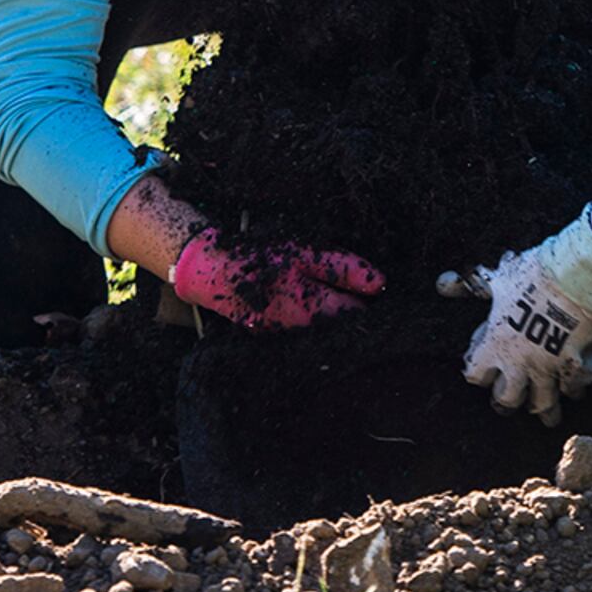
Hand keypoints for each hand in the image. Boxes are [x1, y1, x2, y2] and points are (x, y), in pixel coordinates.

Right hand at [173, 229, 384, 330]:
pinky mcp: (269, 334)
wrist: (211, 270)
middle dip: (348, 307)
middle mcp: (301, 332)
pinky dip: (304, 315)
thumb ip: (344, 269)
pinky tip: (297, 297)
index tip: (368, 287)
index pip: (357, 315)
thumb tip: (380, 284)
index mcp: (314, 311)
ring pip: (320, 328)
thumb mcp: (306, 254)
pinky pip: (299, 328)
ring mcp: (283, 337)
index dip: (366, 299)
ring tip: (319, 288)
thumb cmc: (260, 258)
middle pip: (340, 325)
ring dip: (326, 312)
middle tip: (345, 284)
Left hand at [438, 249, 591, 424]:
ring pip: (543, 404)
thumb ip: (468, 286)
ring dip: (545, 409)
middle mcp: (520, 364)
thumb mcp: (497, 279)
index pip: (476, 374)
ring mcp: (549, 369)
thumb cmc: (533, 276)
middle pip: (507, 399)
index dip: (478, 372)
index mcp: (496, 346)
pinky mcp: (576, 366)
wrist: (576, 278)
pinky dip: (576, 386)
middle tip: (512, 399)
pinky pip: (576, 386)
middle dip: (508, 400)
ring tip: (548, 416)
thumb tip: (442, 282)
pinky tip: (577, 387)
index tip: (482, 368)